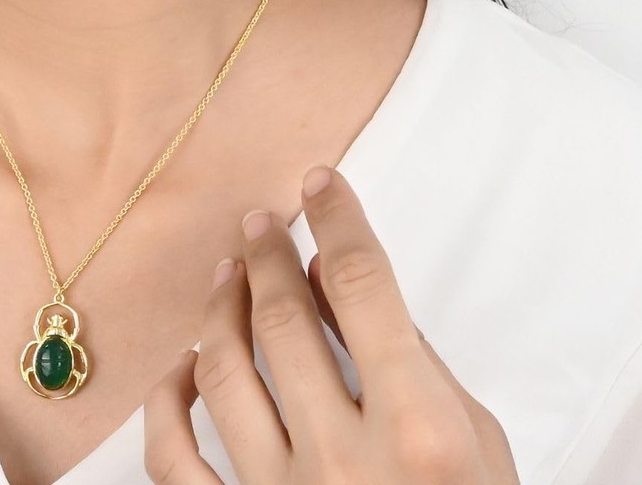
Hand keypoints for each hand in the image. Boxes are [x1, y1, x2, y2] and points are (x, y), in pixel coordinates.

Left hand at [143, 165, 519, 483]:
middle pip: (284, 321)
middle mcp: (345, 460)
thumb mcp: (474, 438)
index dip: (339, 221)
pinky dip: (167, 403)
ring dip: (221, 309)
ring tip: (228, 268)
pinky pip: (175, 461)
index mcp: (418, 430)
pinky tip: (183, 363)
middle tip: (259, 221)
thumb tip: (345, 280)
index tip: (321, 184)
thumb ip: (413, 357)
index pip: (364, 287)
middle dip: (268, 257)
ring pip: (224, 374)